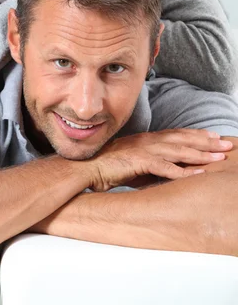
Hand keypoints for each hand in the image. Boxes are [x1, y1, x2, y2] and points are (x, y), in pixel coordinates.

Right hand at [88, 128, 232, 191]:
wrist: (86, 168)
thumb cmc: (107, 168)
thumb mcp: (134, 164)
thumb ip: (151, 165)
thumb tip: (167, 171)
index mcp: (146, 139)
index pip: (176, 134)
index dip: (196, 135)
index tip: (213, 136)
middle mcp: (147, 141)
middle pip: (182, 139)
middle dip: (206, 142)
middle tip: (226, 144)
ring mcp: (143, 150)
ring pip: (178, 151)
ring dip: (201, 155)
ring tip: (220, 158)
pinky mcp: (138, 161)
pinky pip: (165, 167)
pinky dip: (183, 171)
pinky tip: (198, 174)